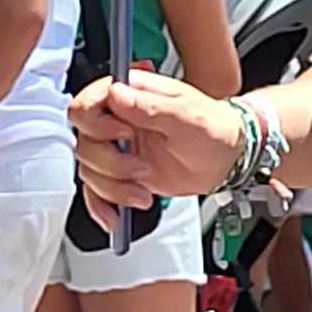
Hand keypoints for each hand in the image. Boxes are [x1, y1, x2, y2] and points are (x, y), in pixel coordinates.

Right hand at [69, 71, 244, 209]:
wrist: (226, 157)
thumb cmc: (212, 127)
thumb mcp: (186, 113)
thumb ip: (150, 106)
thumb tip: (117, 94)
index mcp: (130, 95)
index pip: (87, 105)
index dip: (98, 124)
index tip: (124, 135)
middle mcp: (117, 121)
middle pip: (85, 143)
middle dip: (111, 163)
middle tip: (141, 168)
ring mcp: (118, 148)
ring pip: (90, 170)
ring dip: (113, 188)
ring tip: (142, 192)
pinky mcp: (120, 174)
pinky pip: (96, 191)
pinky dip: (102, 206)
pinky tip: (115, 217)